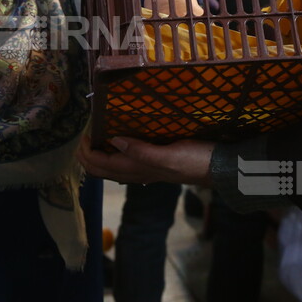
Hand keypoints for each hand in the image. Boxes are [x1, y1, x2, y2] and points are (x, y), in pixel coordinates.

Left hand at [77, 135, 214, 186]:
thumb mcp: (168, 155)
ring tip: (96, 134)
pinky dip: (113, 152)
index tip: (84, 129)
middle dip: (85, 154)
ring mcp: (144, 170)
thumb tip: (114, 140)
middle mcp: (136, 172)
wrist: (217, 168)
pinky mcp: (153, 163)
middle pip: (99, 169)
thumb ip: (141, 151)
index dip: (84, 149)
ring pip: (110, 167)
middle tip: (84, 132)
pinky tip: (118, 138)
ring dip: (97, 154)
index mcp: (135, 170)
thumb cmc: (194, 161)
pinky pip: (124, 161)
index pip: (97, 164)